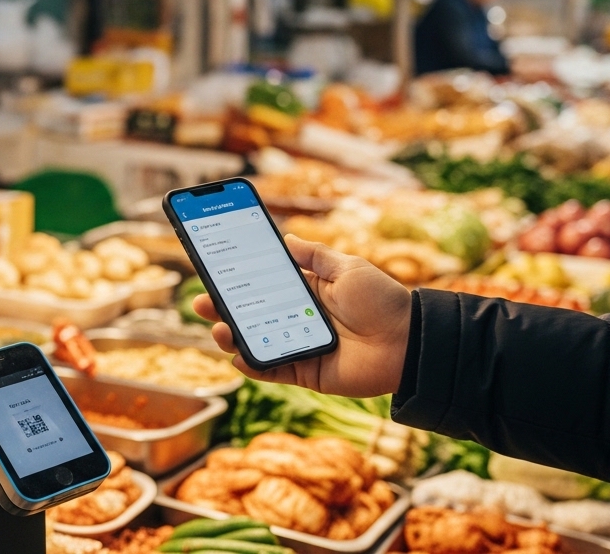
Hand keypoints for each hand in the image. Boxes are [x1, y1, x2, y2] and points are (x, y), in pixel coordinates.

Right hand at [194, 235, 412, 397]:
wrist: (409, 342)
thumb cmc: (383, 300)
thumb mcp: (348, 267)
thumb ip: (315, 256)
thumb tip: (286, 238)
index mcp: (306, 292)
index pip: (262, 285)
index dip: (236, 280)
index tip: (212, 271)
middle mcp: (296, 318)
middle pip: (250, 314)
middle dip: (222, 309)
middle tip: (201, 303)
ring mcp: (298, 346)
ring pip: (254, 342)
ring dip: (231, 336)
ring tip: (219, 328)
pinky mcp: (305, 371)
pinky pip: (271, 370)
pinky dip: (252, 364)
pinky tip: (237, 354)